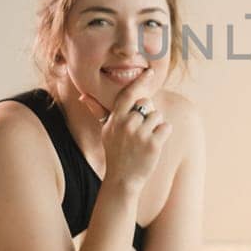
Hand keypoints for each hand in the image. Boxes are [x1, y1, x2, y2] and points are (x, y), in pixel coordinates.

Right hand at [75, 69, 172, 190]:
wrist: (122, 179)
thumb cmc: (115, 153)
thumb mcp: (105, 131)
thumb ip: (98, 111)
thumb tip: (83, 96)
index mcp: (116, 119)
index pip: (128, 94)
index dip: (140, 81)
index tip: (150, 72)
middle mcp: (126, 124)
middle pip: (147, 103)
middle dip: (147, 114)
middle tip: (140, 132)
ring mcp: (140, 134)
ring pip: (157, 116)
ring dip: (155, 126)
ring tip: (145, 140)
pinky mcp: (153, 144)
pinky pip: (166, 127)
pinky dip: (163, 134)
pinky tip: (154, 144)